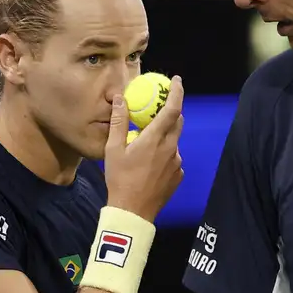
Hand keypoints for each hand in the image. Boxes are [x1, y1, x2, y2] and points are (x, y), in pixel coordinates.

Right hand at [104, 75, 184, 221]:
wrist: (133, 212)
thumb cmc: (120, 179)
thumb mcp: (113, 150)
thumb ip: (119, 122)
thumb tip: (119, 99)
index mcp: (155, 139)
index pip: (172, 108)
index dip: (176, 92)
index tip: (176, 81)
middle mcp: (171, 148)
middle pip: (177, 122)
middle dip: (171, 112)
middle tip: (158, 108)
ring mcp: (177, 163)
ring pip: (174, 141)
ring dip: (164, 137)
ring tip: (145, 146)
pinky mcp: (178, 175)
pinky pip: (173, 158)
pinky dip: (164, 155)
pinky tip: (149, 165)